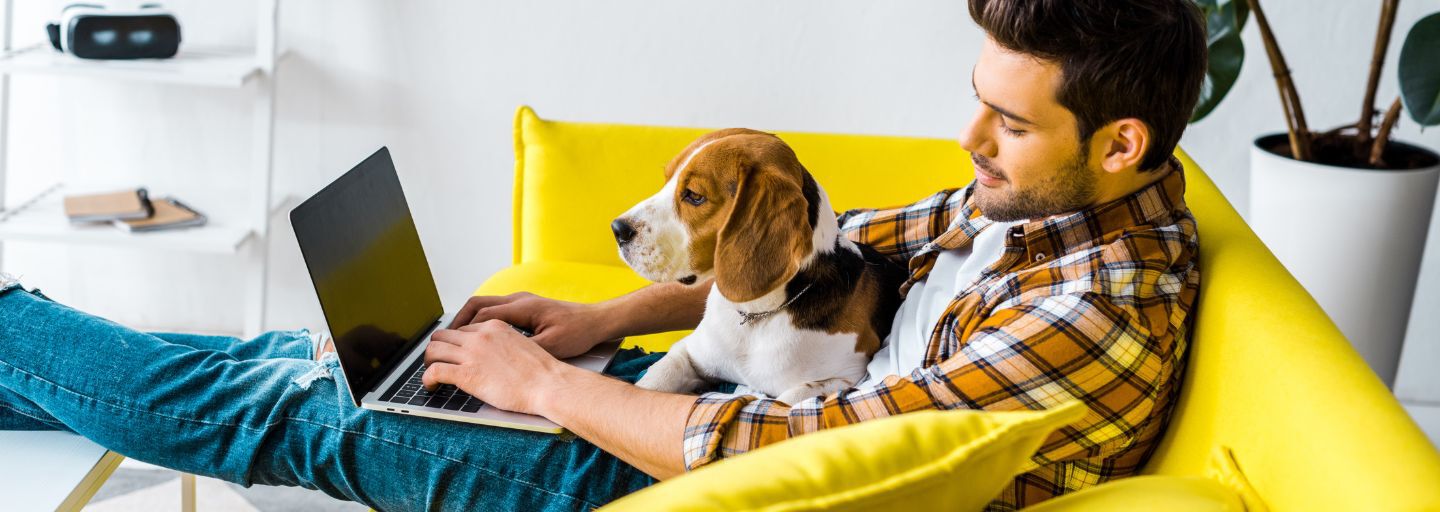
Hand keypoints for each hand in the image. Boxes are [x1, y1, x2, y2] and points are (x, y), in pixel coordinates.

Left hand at [421, 320, 571, 415]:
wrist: (549, 384)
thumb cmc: (541, 372)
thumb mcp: (520, 346)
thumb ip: (501, 346)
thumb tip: (491, 357)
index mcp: (494, 327)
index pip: (463, 329)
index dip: (456, 343)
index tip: (454, 354)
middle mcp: (480, 336)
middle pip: (443, 335)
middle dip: (437, 349)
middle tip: (438, 362)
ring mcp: (472, 354)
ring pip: (433, 350)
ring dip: (428, 362)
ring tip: (431, 374)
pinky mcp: (467, 374)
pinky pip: (434, 371)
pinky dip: (427, 379)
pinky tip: (431, 386)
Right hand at [449, 292, 616, 358]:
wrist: (596, 322)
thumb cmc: (577, 333)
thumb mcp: (551, 346)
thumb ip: (524, 349)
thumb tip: (498, 359)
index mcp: (522, 307)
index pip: (481, 314)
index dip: (462, 329)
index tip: (448, 343)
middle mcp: (518, 300)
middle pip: (477, 304)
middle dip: (458, 321)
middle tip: (444, 340)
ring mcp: (522, 302)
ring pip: (485, 305)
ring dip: (469, 320)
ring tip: (456, 339)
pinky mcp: (526, 308)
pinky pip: (495, 310)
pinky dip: (481, 321)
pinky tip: (479, 338)